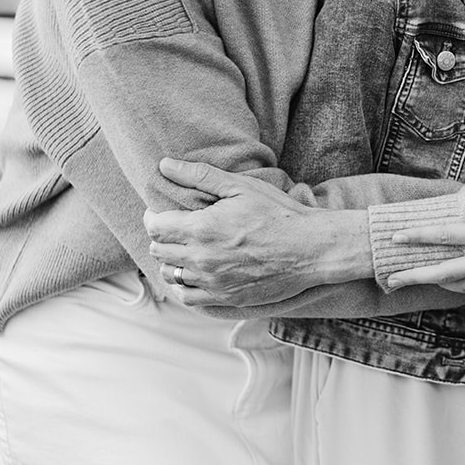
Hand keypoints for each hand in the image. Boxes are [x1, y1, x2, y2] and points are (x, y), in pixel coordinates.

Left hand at [145, 158, 352, 307]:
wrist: (311, 249)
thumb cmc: (279, 213)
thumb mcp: (241, 186)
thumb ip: (199, 175)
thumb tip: (165, 165)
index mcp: (202, 229)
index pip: (156, 227)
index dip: (154, 216)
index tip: (162, 211)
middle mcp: (202, 260)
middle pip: (158, 251)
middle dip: (162, 237)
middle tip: (176, 227)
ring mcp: (213, 283)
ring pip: (170, 275)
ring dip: (172, 261)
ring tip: (186, 249)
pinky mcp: (226, 298)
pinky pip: (188, 297)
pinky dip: (184, 285)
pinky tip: (195, 273)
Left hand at [385, 173, 464, 294]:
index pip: (447, 235)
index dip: (419, 236)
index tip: (397, 237)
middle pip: (443, 273)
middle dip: (414, 276)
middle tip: (390, 280)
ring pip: (457, 286)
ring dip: (434, 284)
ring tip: (417, 280)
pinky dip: (459, 287)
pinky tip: (452, 283)